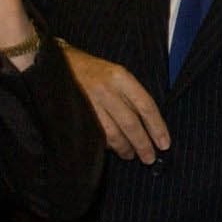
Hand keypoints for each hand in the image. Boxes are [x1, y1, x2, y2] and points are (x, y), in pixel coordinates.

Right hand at [61, 43, 168, 161]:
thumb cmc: (92, 71)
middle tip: (149, 158)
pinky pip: (96, 134)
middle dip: (142, 144)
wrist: (58, 64)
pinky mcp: (78, 113)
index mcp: (120, 77)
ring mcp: (90, 102)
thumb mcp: (115, 74)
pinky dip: (107, 144)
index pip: (146, 105)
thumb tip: (149, 125)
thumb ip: (130, 95)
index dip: (157, 127)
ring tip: (131, 155)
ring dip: (125, 148)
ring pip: (113, 132)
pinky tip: (113, 148)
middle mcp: (106, 89)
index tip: (164, 143)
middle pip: (131, 123)